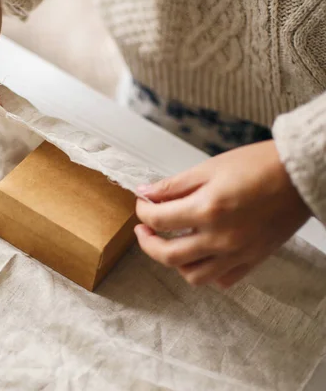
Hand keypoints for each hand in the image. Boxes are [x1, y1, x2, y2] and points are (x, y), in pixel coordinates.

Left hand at [134, 140, 310, 288]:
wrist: (301, 175)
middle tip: (144, 230)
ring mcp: (237, 253)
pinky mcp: (253, 260)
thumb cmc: (259, 165)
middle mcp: (220, 238)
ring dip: (174, 262)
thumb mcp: (209, 168)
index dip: (143, 211)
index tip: (143, 203)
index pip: (158, 219)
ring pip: (192, 275)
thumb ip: (173, 185)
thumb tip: (145, 194)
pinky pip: (221, 279)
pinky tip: (200, 255)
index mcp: (207, 210)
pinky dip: (205, 271)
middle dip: (148, 242)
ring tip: (170, 244)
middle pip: (168, 255)